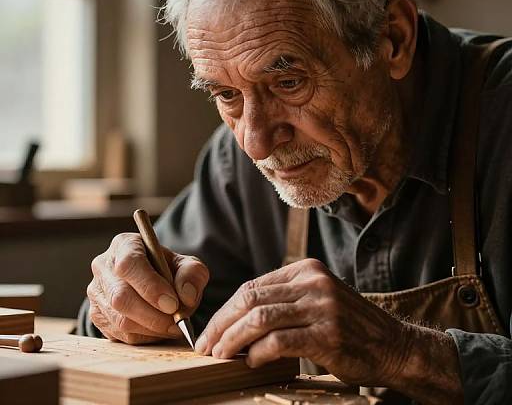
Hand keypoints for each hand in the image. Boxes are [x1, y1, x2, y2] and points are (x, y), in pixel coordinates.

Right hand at [87, 232, 208, 343]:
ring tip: (172, 326)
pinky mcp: (96, 315)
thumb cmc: (168, 270)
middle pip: (121, 297)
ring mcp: (96, 292)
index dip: (150, 287)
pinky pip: (118, 335)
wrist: (154, 282)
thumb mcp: (187, 265)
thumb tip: (186, 295)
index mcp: (124, 245)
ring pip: (119, 319)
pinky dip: (143, 337)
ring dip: (151, 328)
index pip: (129, 264)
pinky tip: (158, 330)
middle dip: (153, 315)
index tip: (172, 304)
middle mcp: (103, 266)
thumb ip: (192, 274)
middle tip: (176, 321)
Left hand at [195, 258, 463, 403]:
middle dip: (222, 324)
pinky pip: (280, 341)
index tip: (210, 330)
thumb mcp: (317, 300)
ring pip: (260, 318)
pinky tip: (250, 362)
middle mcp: (312, 282)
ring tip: (219, 355)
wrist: (392, 345)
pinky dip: (258, 352)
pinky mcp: (328, 333)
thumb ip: (283, 301)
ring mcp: (321, 306)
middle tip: (206, 345)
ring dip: (233, 339)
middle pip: (251, 299)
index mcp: (306, 270)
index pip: (252, 286)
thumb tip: (237, 320)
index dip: (225, 310)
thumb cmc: (348, 326)